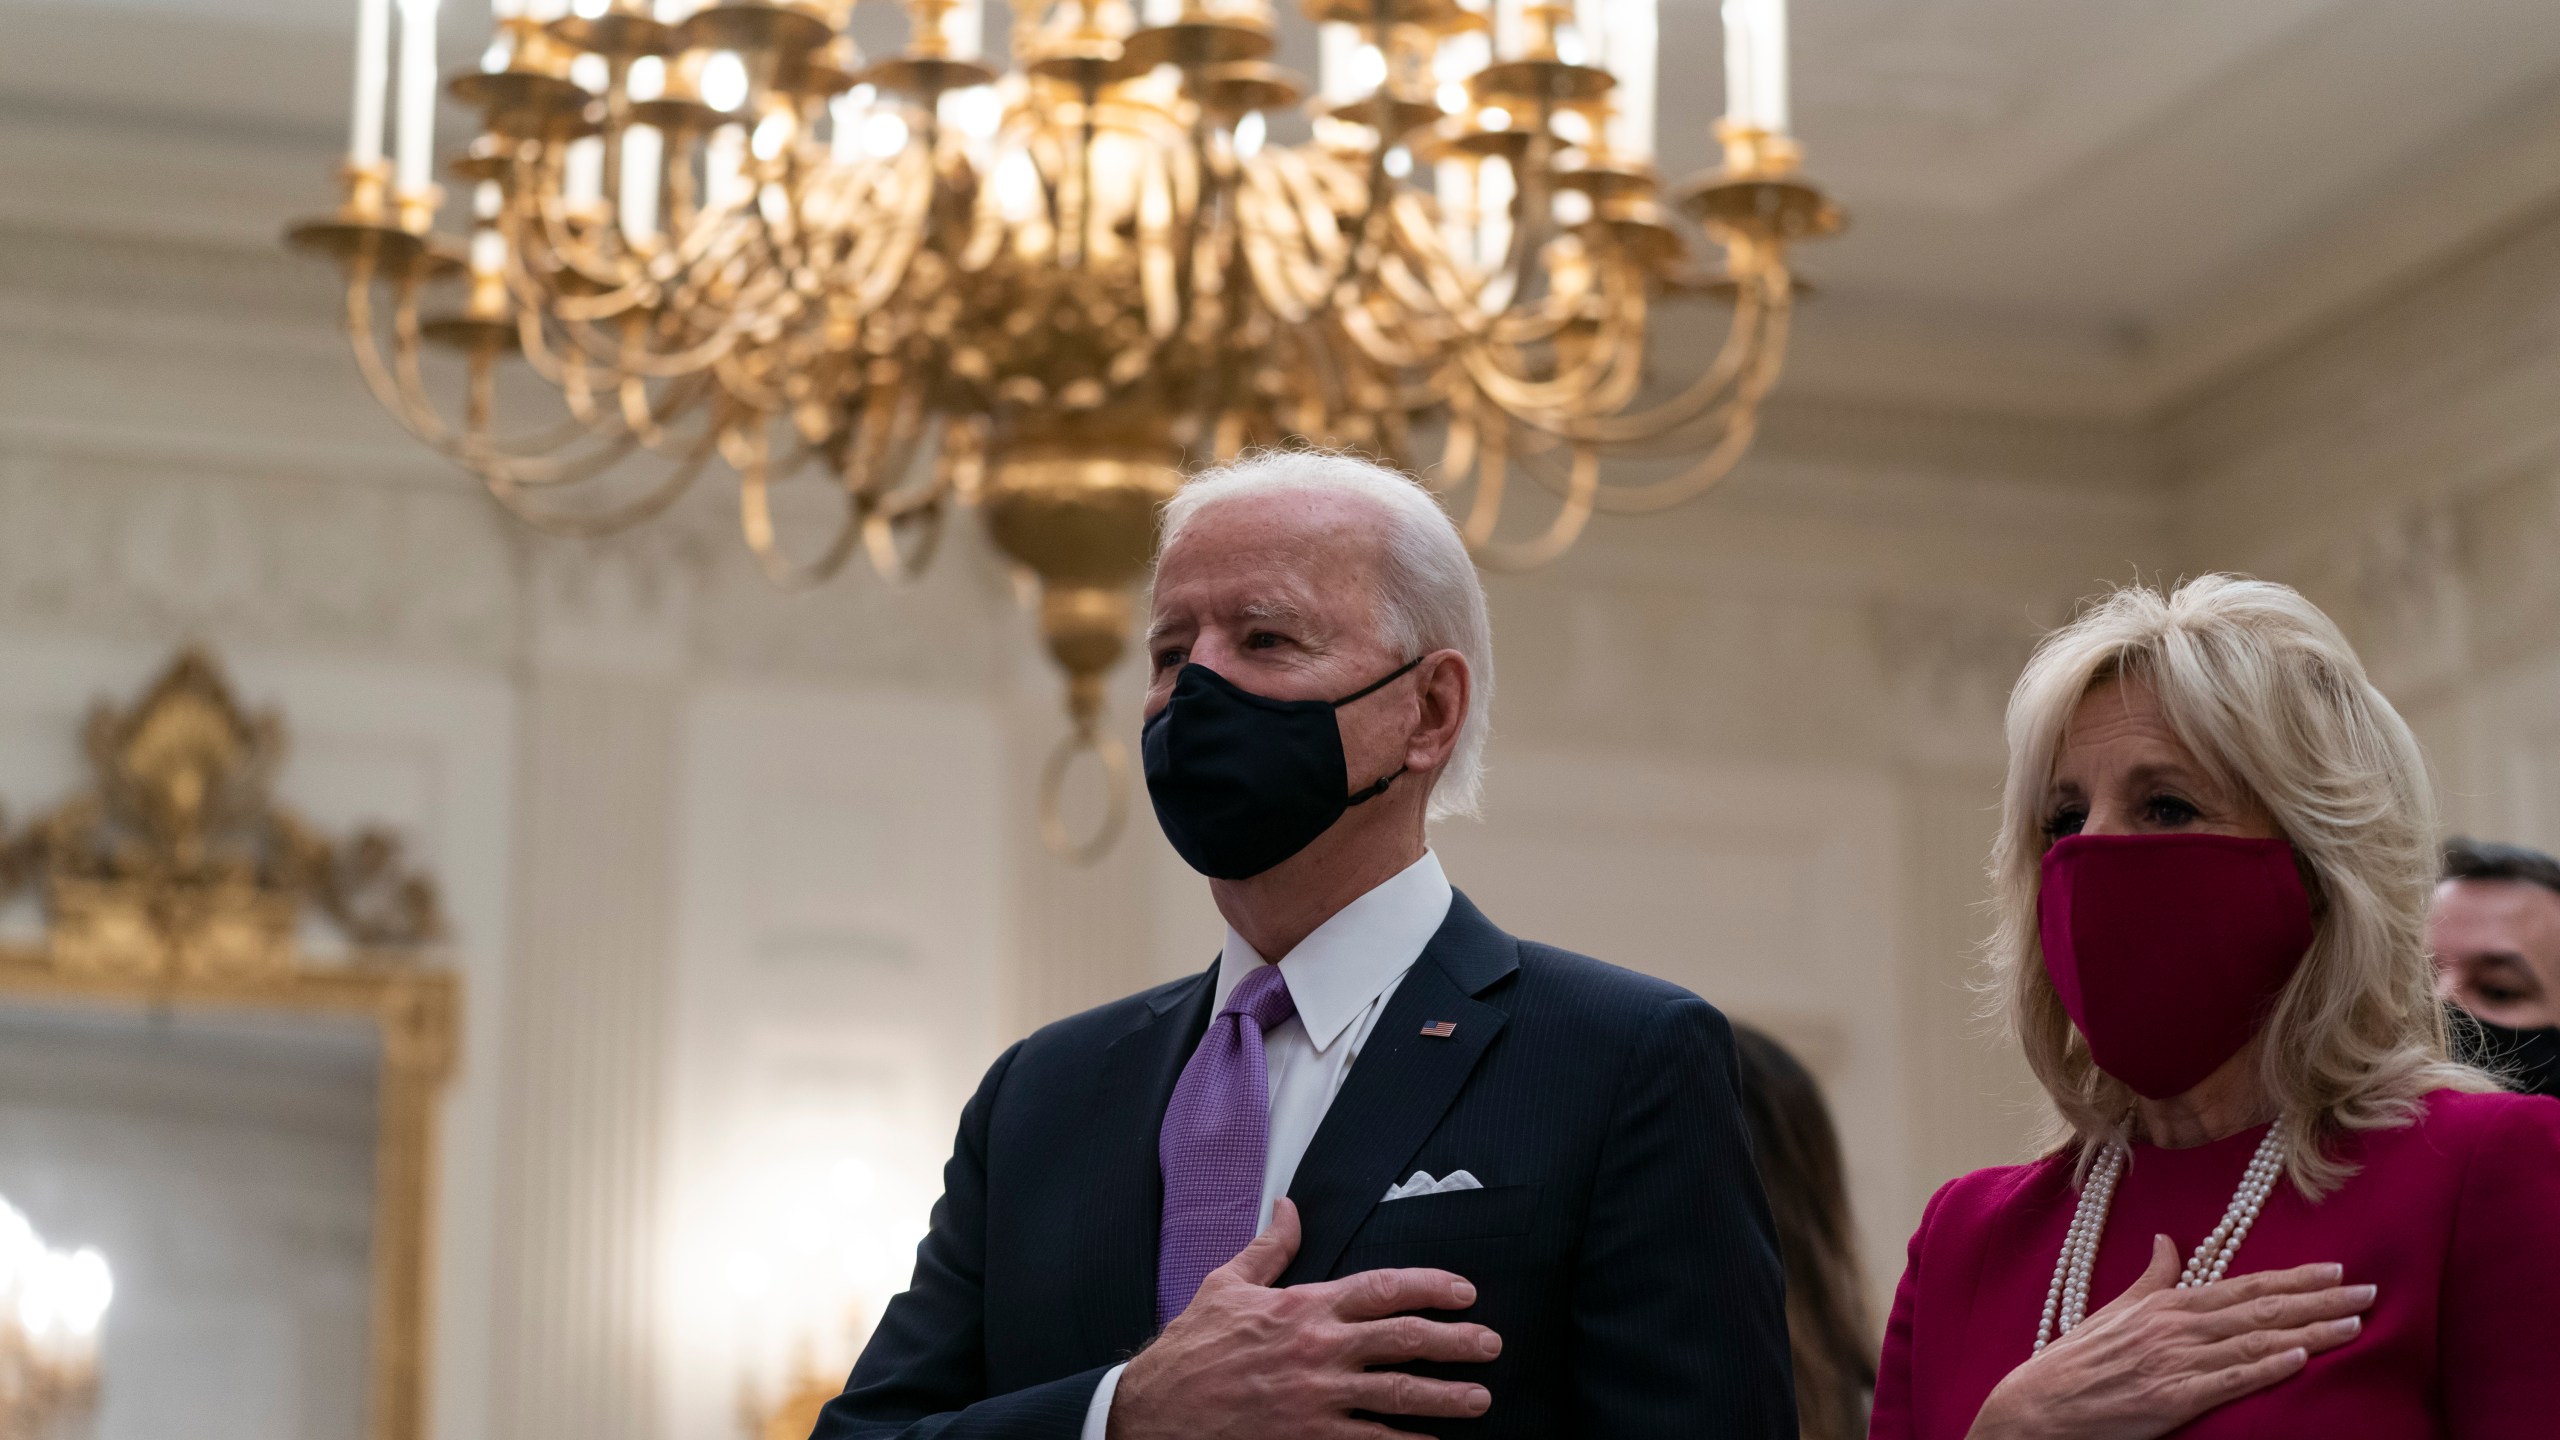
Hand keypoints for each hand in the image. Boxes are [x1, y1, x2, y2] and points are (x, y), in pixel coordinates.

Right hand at [1107, 1198, 1500, 1439]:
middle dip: (1455, 1341)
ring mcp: (1317, 1398)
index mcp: (1304, 1307)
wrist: (1157, 1410)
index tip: (1464, 1292)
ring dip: (1445, 1396)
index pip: (1383, 1288)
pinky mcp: (1309, 1438)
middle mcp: (1318, 1349)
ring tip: (1479, 1398)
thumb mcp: (1227, 1285)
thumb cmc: (1192, 1349)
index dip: (1431, 1287)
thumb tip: (1288, 1208)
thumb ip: (1268, 1248)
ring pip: (1397, 1394)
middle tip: (1490, 1344)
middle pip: (1403, 1340)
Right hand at [1967, 1235, 2374, 1439]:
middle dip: (2318, 1300)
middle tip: (2367, 1292)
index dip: (2292, 1278)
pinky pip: (2227, 1381)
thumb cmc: (2073, 1363)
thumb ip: (2149, 1280)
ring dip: (2308, 1331)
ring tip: (2352, 1324)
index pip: (2242, 1286)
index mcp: (2165, 1306)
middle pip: (2261, 1309)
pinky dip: (2264, 1368)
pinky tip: (2298, 1359)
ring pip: (2254, 1342)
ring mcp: (2174, 1363)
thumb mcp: (2112, 1312)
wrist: (2036, 1407)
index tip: (2334, 1270)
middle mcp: (2175, 1327)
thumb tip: (2166, 1242)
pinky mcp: (2171, 1400)